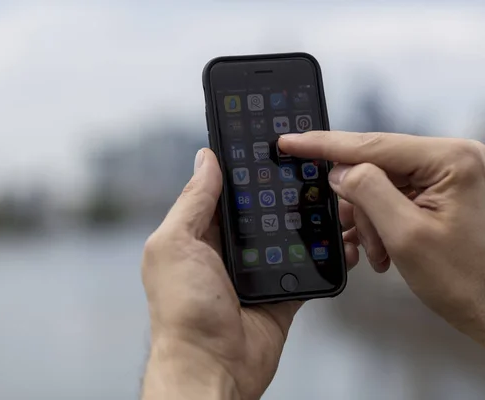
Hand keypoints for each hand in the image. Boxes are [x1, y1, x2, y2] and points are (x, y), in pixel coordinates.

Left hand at [140, 149, 358, 399]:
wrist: (213, 369)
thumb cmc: (183, 311)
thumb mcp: (175, 244)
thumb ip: (192, 202)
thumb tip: (205, 159)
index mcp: (197, 234)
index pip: (222, 191)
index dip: (242, 169)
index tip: (266, 145)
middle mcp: (226, 250)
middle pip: (259, 211)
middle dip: (281, 192)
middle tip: (310, 167)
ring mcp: (256, 272)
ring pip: (287, 236)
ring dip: (306, 221)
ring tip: (332, 196)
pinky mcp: (281, 293)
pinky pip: (307, 268)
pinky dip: (324, 256)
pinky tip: (340, 240)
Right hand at [279, 131, 484, 345]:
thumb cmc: (467, 280)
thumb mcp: (406, 235)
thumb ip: (368, 192)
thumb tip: (340, 171)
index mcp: (449, 160)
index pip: (372, 144)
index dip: (324, 145)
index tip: (291, 141)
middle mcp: (449, 161)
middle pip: (374, 168)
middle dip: (358, 206)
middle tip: (354, 238)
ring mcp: (444, 177)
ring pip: (378, 186)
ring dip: (368, 221)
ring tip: (378, 253)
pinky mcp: (437, 193)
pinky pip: (391, 198)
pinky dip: (378, 224)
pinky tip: (381, 249)